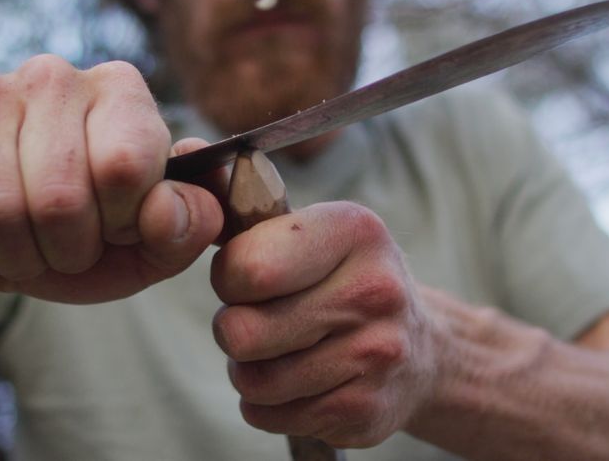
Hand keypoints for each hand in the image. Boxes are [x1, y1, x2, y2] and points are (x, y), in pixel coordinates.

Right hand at [0, 56, 222, 303]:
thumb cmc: (85, 236)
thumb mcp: (150, 245)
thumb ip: (186, 228)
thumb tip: (167, 209)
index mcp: (121, 89)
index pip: (125, 166)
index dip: (119, 221)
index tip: (113, 227)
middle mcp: (53, 74)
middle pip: (59, 196)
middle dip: (64, 249)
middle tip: (62, 247)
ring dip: (13, 258)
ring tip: (21, 248)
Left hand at [210, 202, 437, 447]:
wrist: (423, 350)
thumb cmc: (346, 282)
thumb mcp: (319, 232)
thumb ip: (257, 223)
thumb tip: (185, 193)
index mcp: (355, 232)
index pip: (247, 267)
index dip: (229, 278)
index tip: (248, 278)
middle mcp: (372, 291)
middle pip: (241, 332)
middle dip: (234, 330)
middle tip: (258, 322)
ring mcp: (374, 355)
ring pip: (253, 381)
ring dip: (249, 371)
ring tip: (277, 353)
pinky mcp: (364, 410)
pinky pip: (272, 415)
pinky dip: (269, 405)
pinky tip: (298, 383)